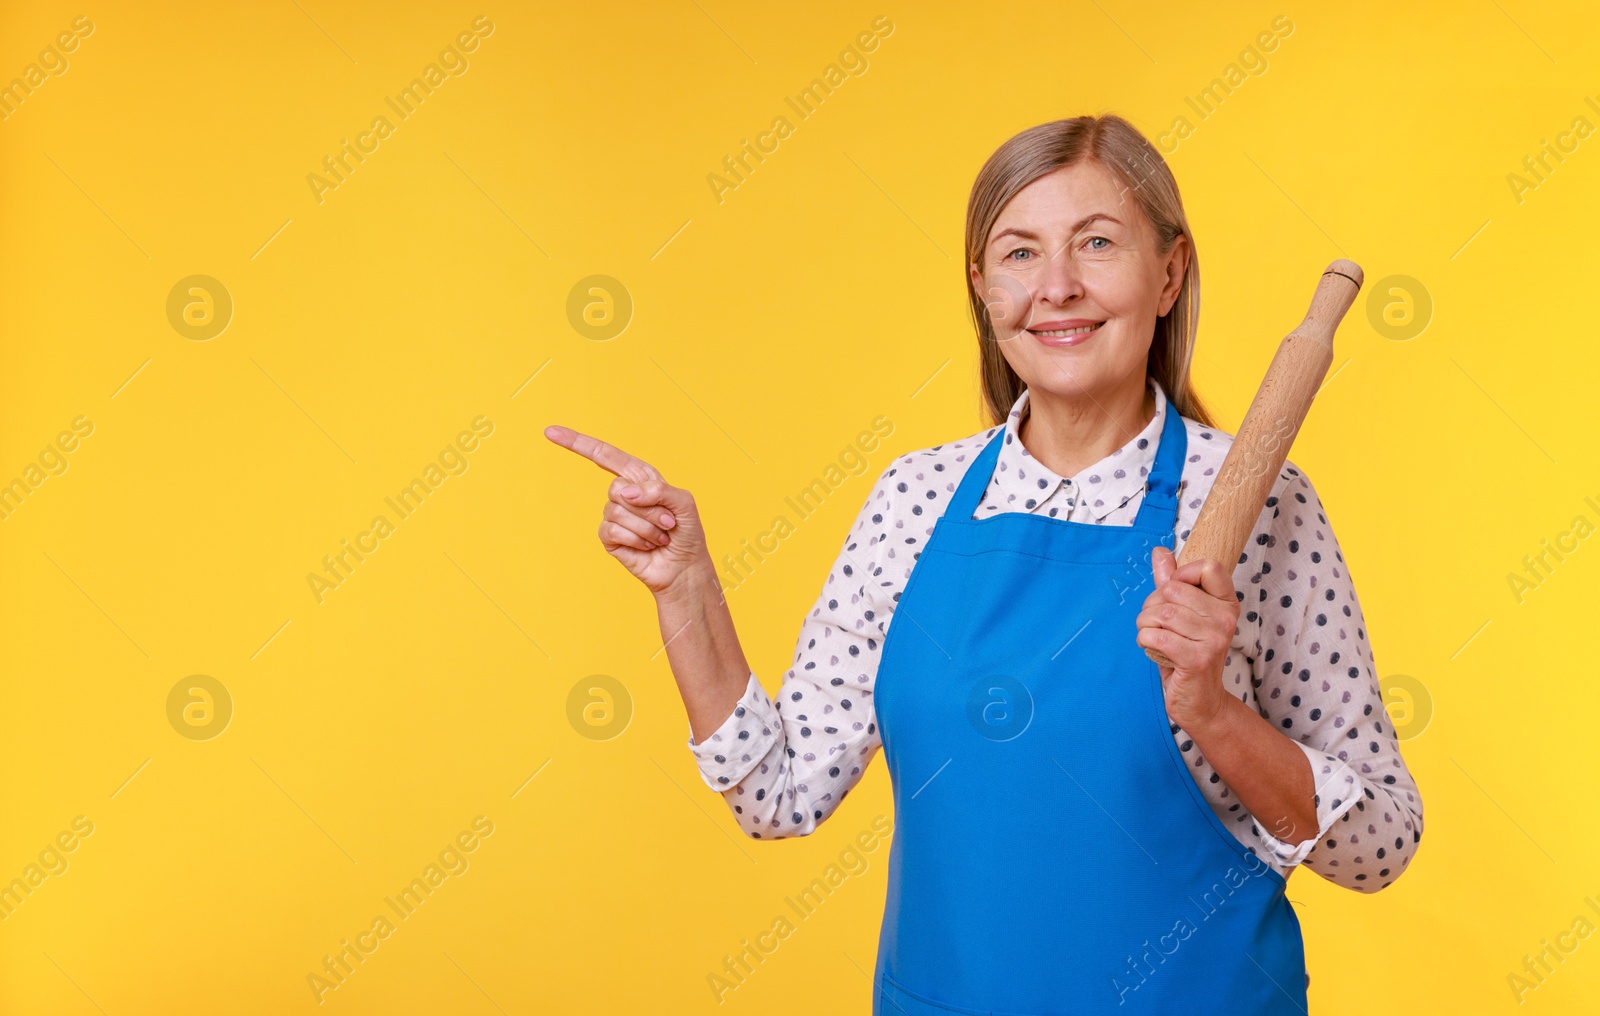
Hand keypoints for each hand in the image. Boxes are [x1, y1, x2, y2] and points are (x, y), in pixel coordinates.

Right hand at [545, 425, 708, 596]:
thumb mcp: (684, 503)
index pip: (605, 455)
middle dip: (648, 509)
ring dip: (646, 528)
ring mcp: (614, 516)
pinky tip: (647, 547)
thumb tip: (626, 493)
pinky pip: (612, 531)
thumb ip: (658, 490)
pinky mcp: (609, 538)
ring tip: (659, 537)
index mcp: (640, 477)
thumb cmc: (687, 533)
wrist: (684, 567)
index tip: (551, 432)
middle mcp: (625, 493)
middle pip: (617, 488)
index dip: (578, 443)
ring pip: (616, 511)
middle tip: (667, 522)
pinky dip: (635, 540)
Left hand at [1134, 545, 1239, 732]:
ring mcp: (1214, 639)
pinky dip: (1145, 640)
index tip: (1174, 594)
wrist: (1201, 701)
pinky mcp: (1197, 659)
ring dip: (1145, 624)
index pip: (1208, 567)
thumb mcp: (1182, 615)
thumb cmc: (1189, 654)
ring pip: (1160, 614)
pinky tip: (1152, 648)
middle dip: (1152, 605)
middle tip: (1156, 623)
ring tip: (1152, 636)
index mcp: (1226, 603)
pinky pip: (1156, 636)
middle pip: (1172, 590)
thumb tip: (1160, 552)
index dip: (1181, 575)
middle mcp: (1225, 619)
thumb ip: (1172, 583)